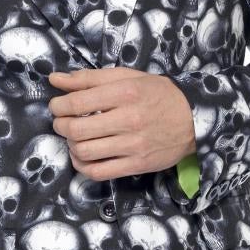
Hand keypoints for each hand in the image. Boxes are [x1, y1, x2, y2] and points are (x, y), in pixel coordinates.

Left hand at [47, 65, 195, 179]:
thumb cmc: (158, 95)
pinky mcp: (137, 165)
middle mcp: (129, 119)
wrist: (194, 120)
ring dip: (71, 145)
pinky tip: (82, 156)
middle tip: (62, 122)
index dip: (58, 106)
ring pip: (84, 152)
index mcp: (126, 92)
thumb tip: (55, 80)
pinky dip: (82, 166)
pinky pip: (98, 172)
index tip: (57, 106)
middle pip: (77, 129)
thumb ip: (89, 78)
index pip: (77, 103)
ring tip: (74, 138)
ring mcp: (133, 145)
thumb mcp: (127, 77)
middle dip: (61, 126)